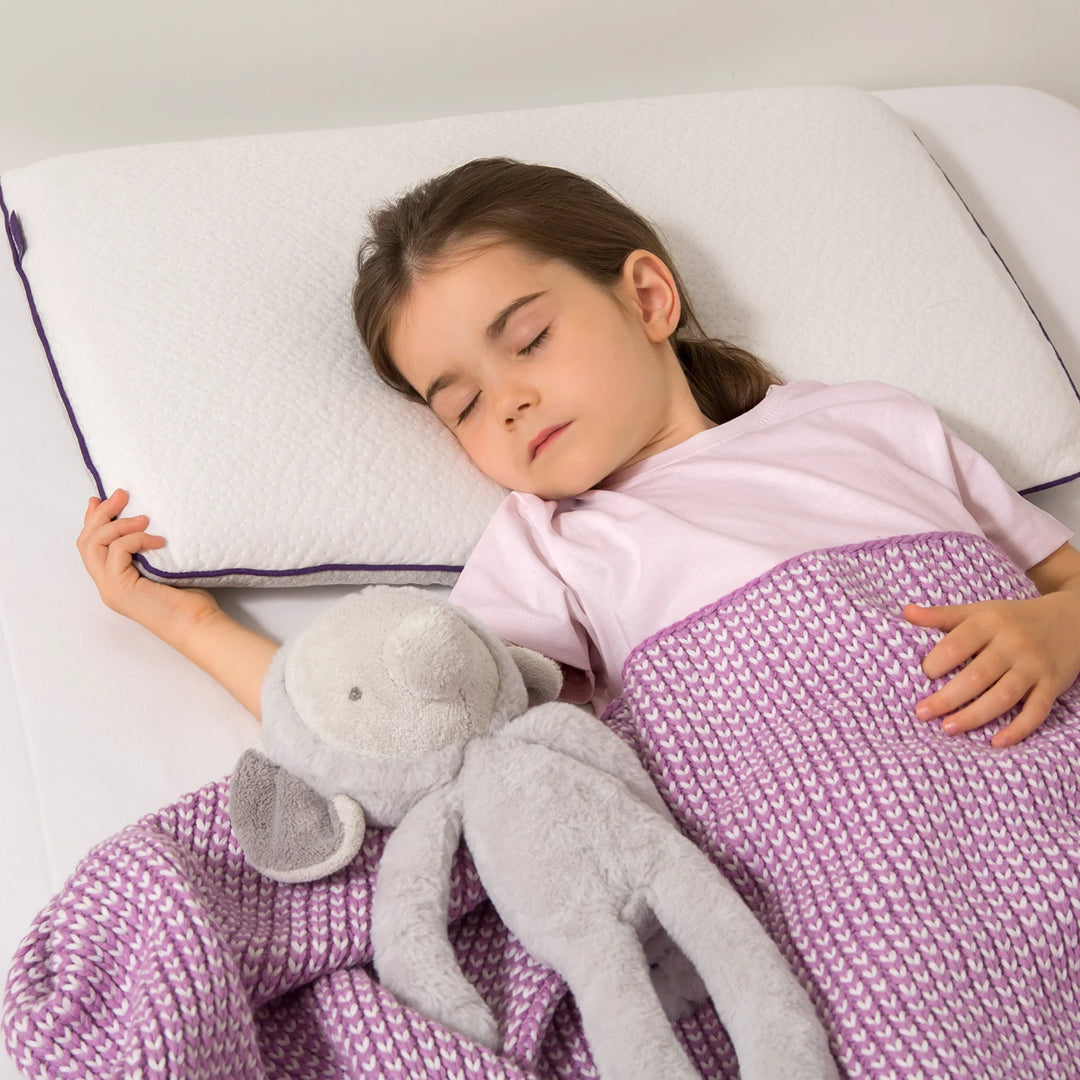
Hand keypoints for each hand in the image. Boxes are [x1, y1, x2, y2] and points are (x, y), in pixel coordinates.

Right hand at [77, 489, 219, 639]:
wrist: (198, 624)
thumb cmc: (190, 600)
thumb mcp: (165, 566)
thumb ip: (149, 550)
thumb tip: (150, 520)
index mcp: (114, 581)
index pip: (91, 548)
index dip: (92, 521)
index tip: (100, 499)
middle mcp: (107, 585)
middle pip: (86, 542)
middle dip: (101, 514)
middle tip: (121, 495)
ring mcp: (111, 588)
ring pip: (94, 544)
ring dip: (118, 524)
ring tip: (144, 518)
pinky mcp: (121, 588)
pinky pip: (117, 551)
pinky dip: (135, 539)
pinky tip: (157, 540)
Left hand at [904, 592, 1079, 746]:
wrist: (1073, 619)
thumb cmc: (1013, 619)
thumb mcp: (979, 611)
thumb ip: (942, 616)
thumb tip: (906, 612)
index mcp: (990, 622)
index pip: (957, 644)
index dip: (935, 662)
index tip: (921, 677)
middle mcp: (1013, 644)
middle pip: (976, 676)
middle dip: (947, 697)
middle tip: (922, 713)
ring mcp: (1034, 666)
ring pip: (1003, 697)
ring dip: (974, 716)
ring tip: (947, 728)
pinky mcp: (1053, 685)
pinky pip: (1036, 711)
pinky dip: (1018, 729)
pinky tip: (996, 742)